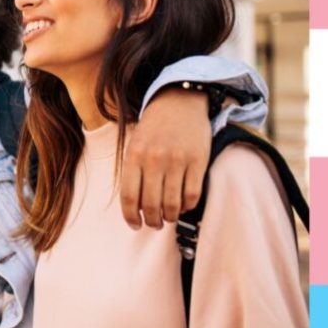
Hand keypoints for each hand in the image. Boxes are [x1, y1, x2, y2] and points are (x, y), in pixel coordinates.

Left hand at [119, 87, 209, 229]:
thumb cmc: (153, 129)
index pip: (129, 197)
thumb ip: (133, 173)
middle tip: (154, 224)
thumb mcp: (135, 145)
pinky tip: (182, 205)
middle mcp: (155, 159)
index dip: (131, 217)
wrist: (179, 102)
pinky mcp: (198, 161)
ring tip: (168, 217)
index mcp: (134, 155)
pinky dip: (186, 206)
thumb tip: (135, 208)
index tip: (135, 225)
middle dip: (152, 221)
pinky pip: (192, 195)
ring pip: (172, 204)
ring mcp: (178, 161)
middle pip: (151, 205)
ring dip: (169, 217)